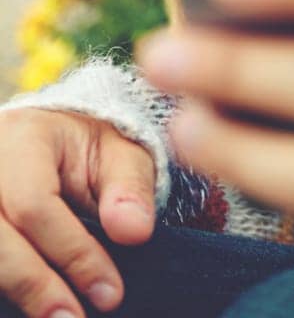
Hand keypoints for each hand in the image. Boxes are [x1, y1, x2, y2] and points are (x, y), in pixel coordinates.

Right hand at [0, 107, 155, 317]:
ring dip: (17, 292)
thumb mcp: (119, 151)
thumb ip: (129, 187)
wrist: (52, 141)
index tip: (110, 293)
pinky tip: (30, 308)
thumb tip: (134, 232)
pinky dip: (5, 287)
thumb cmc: (88, 148)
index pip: (35, 204)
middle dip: (35, 286)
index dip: (72, 254)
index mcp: (23, 139)